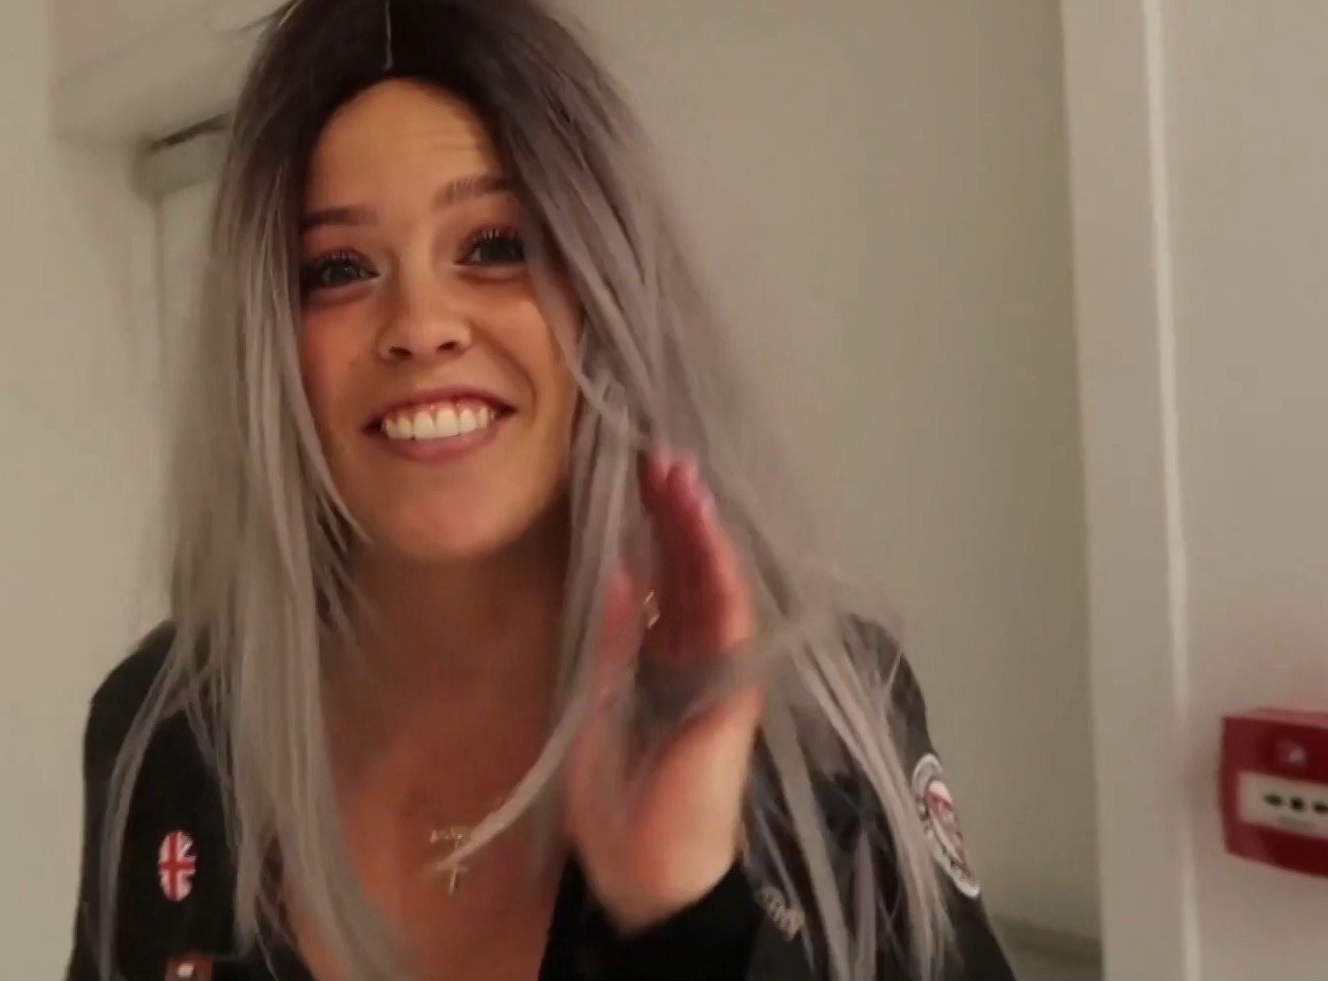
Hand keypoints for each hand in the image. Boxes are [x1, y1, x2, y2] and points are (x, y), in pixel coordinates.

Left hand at [564, 447, 763, 931]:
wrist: (648, 873)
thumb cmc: (619, 807)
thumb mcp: (595, 712)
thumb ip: (609, 647)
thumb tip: (610, 577)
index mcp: (662, 661)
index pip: (661, 580)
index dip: (651, 530)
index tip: (632, 478)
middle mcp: (696, 657)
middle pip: (689, 570)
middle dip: (674, 512)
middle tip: (657, 454)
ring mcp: (720, 671)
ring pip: (712, 582)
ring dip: (698, 527)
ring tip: (679, 472)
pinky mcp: (733, 690)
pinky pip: (727, 618)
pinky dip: (717, 572)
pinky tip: (702, 530)